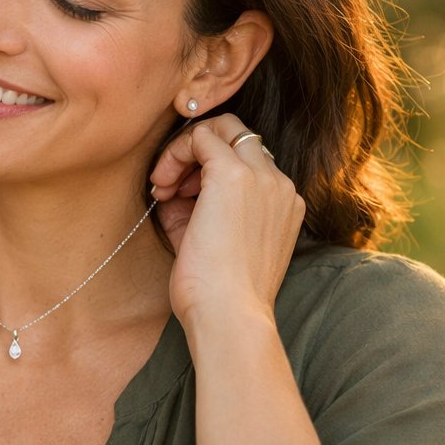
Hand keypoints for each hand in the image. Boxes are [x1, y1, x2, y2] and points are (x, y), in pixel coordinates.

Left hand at [148, 114, 303, 323]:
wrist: (228, 316)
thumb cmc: (217, 294)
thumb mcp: (213, 244)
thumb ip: (199, 210)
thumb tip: (172, 188)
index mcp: (283, 204)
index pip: (247, 160)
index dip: (207, 169)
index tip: (182, 197)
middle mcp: (279, 185)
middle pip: (239, 134)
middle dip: (198, 149)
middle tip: (171, 184)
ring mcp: (261, 177)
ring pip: (221, 128)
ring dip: (184, 152)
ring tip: (164, 189)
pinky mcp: (234, 176)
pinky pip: (200, 136)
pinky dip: (175, 153)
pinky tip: (161, 186)